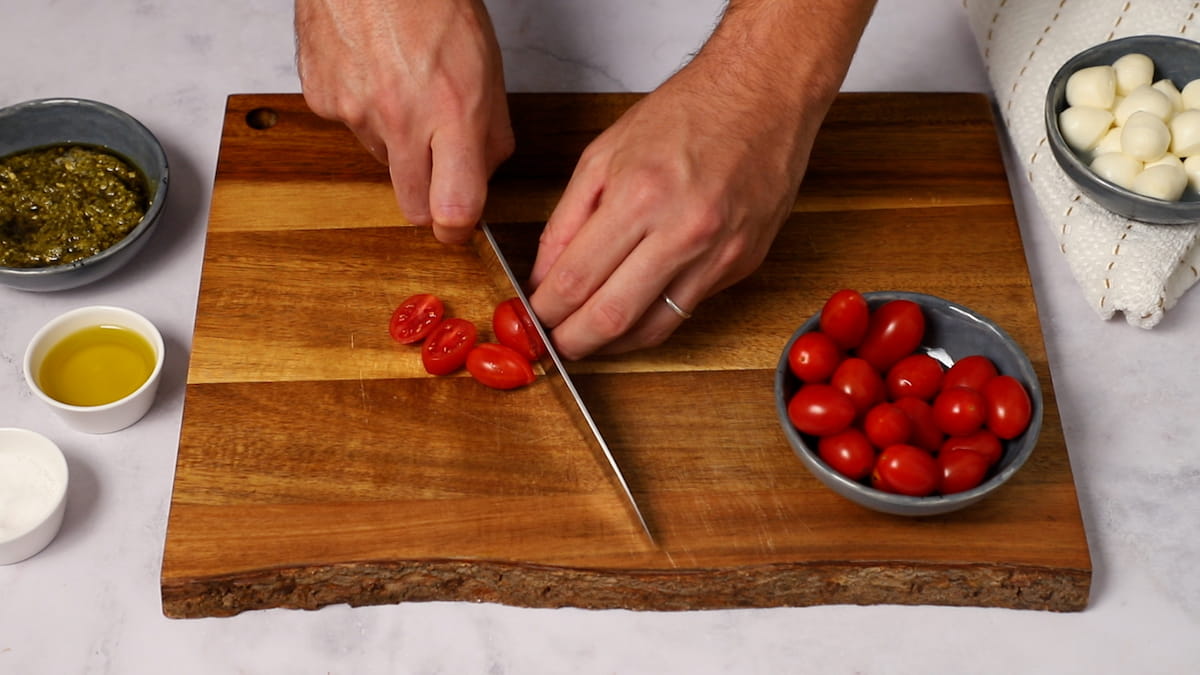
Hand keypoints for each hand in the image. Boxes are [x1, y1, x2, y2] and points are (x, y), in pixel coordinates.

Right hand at [294, 0, 513, 242]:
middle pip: (413, 207)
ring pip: (384, 162)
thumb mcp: (486, 65)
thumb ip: (491, 130)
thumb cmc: (432, 1)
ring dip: (398, 143)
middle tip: (439, 171)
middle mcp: (401, 119)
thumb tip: (485, 175)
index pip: (455, 207)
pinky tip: (375, 74)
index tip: (460, 225)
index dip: (459, 227)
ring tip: (406, 91)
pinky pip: (351, 128)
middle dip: (430, 201)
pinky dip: (366, 111)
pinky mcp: (323, 100)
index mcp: (452, 111)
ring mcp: (355, 112)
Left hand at [528, 0, 874, 359]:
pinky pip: (687, 309)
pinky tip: (630, 315)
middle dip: (572, 342)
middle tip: (554, 346)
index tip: (533, 318)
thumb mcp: (604, 153)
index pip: (575, 279)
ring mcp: (718, 254)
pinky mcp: (741, 264)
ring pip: (653, 329)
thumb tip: (544, 275)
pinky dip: (652, 321)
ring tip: (587, 341)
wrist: (764, 93)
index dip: (545, 311)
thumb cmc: (687, 112)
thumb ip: (567, 219)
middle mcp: (682, 232)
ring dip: (612, 345)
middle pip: (612, 317)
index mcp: (639, 196)